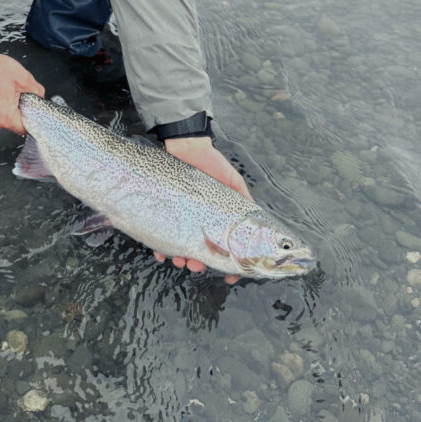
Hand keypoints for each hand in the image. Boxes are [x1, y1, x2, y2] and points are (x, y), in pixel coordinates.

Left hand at [154, 136, 251, 282]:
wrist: (186, 146)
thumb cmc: (212, 163)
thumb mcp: (234, 182)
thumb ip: (244, 201)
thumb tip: (259, 222)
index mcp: (220, 219)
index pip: (228, 247)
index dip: (231, 265)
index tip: (229, 275)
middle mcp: (202, 222)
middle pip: (203, 253)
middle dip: (200, 264)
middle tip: (196, 265)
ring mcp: (183, 219)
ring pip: (183, 248)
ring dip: (182, 259)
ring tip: (179, 259)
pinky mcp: (167, 213)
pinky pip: (162, 235)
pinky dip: (161, 248)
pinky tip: (161, 253)